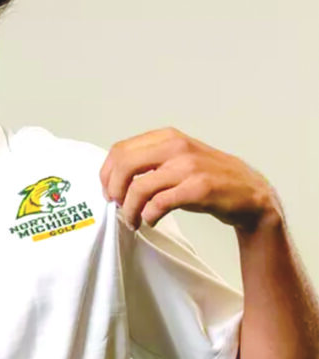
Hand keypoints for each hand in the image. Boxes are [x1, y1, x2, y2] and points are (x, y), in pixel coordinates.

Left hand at [99, 127, 281, 232]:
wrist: (250, 193)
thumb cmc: (207, 178)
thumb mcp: (176, 158)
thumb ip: (148, 160)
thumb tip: (112, 178)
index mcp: (166, 137)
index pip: (120, 150)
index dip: (107, 174)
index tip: (108, 191)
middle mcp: (176, 147)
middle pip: (124, 165)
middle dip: (114, 190)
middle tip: (117, 206)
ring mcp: (188, 167)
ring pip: (139, 188)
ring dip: (130, 210)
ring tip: (133, 221)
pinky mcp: (198, 189)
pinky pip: (159, 204)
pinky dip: (148, 216)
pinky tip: (150, 221)